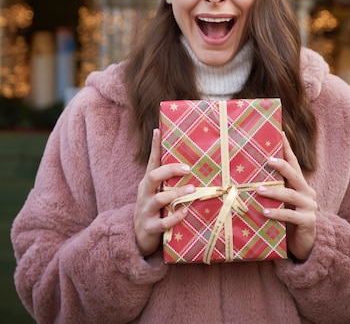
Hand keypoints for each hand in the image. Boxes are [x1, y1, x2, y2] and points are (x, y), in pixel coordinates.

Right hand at [133, 128, 194, 257]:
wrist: (137, 238)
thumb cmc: (153, 210)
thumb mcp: (156, 193)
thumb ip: (167, 181)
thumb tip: (187, 163)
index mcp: (147, 184)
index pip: (151, 162)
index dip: (154, 146)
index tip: (158, 130)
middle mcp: (145, 194)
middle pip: (152, 177)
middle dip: (169, 170)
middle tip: (187, 168)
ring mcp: (146, 210)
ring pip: (159, 199)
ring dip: (176, 193)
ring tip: (192, 189)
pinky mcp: (149, 227)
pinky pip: (162, 222)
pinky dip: (174, 217)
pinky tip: (185, 211)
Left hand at [257, 132, 316, 261]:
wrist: (306, 244)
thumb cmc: (289, 219)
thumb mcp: (282, 202)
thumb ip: (274, 189)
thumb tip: (249, 177)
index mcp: (300, 184)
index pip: (294, 162)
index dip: (287, 148)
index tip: (280, 132)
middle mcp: (306, 192)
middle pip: (294, 174)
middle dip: (281, 166)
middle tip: (267, 160)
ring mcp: (309, 206)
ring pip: (290, 195)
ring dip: (274, 192)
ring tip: (259, 190)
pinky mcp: (308, 221)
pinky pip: (291, 216)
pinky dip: (277, 213)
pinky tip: (264, 212)